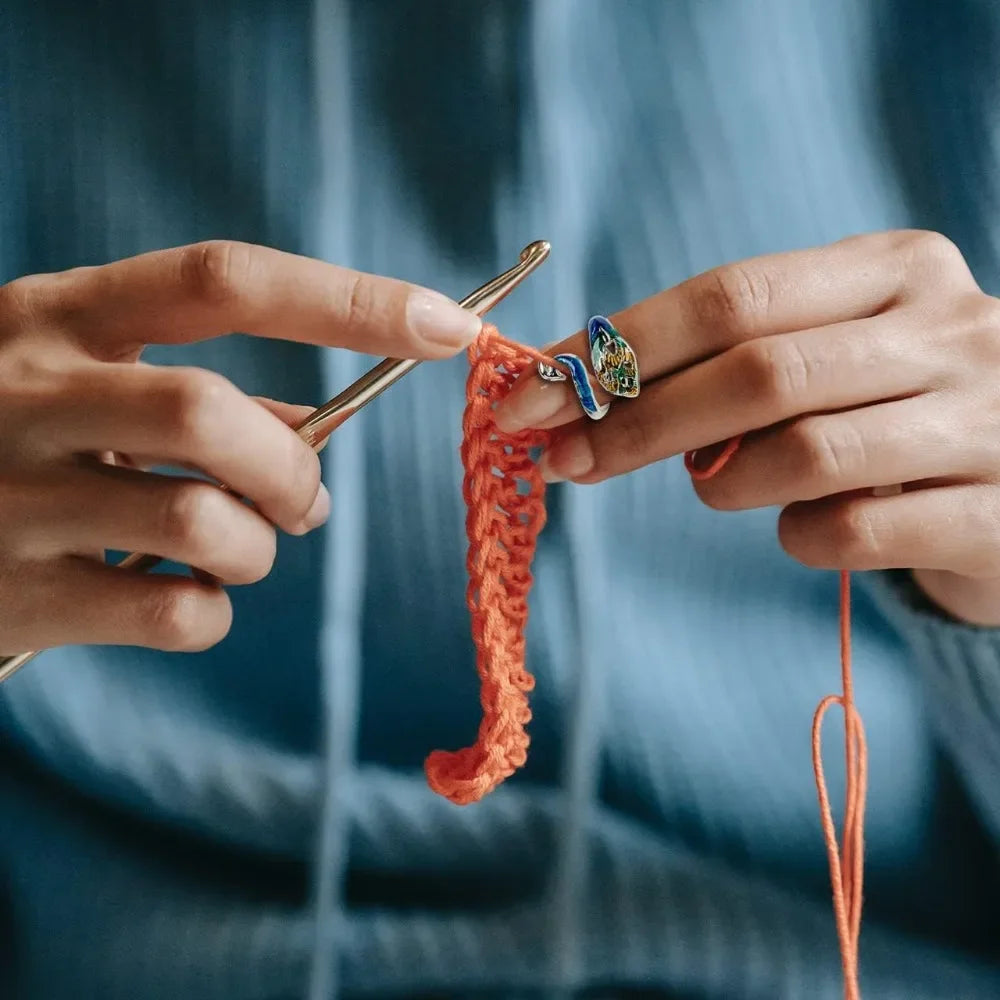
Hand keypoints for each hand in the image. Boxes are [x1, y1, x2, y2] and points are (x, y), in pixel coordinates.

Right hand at [0, 240, 480, 654]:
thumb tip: (303, 435)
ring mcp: (9, 495)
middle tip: (305, 502)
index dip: (347, 300)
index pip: (223, 283)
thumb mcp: (78, 378)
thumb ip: (187, 393)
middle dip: (294, 469)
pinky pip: (175, 611)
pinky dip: (211, 611)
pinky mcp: (10, 595)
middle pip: (213, 416)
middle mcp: (24, 390)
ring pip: (203, 524)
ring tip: (235, 551)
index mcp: (57, 315)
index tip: (445, 324)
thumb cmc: (6, 437)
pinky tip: (178, 596)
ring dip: (257, 548)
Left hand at [496, 230, 999, 625]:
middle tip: (564, 459)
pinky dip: (797, 537)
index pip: (730, 296)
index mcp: (895, 270)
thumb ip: (734, 358)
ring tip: (719, 486)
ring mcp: (985, 422)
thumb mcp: (832, 352)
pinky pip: (850, 531)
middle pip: (754, 371)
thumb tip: (578, 391)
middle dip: (636, 422)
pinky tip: (803, 527)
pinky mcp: (995, 515)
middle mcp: (949, 331)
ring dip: (722, 482)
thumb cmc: (894, 408)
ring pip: (803, 451)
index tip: (532, 393)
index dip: (619, 347)